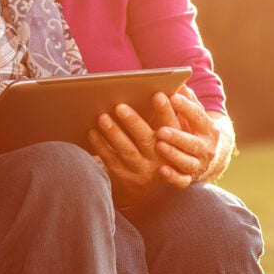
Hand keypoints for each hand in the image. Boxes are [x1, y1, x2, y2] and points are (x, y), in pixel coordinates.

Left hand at [87, 92, 183, 206]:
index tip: (158, 95)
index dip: (165, 111)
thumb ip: (174, 111)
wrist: (147, 187)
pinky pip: (112, 161)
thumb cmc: (159, 146)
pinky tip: (92, 132)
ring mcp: (143, 171)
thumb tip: (181, 86)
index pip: (172, 125)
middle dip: (133, 122)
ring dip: (114, 133)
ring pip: (128, 150)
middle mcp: (160, 159)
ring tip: (102, 117)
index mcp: (174, 144)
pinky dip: (101, 146)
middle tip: (119, 106)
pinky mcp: (126, 177)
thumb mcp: (172, 133)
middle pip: (147, 139)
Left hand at [155, 87, 220, 184]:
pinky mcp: (190, 179)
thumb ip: (188, 101)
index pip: (198, 116)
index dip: (186, 107)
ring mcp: (199, 165)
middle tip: (161, 130)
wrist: (211, 159)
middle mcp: (206, 148)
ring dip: (173, 154)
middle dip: (177, 136)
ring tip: (159, 146)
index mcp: (208, 129)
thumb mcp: (194, 116)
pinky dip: (173, 176)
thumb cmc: (195, 130)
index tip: (172, 97)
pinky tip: (161, 170)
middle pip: (192, 142)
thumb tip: (180, 82)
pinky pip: (182, 180)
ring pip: (187, 161)